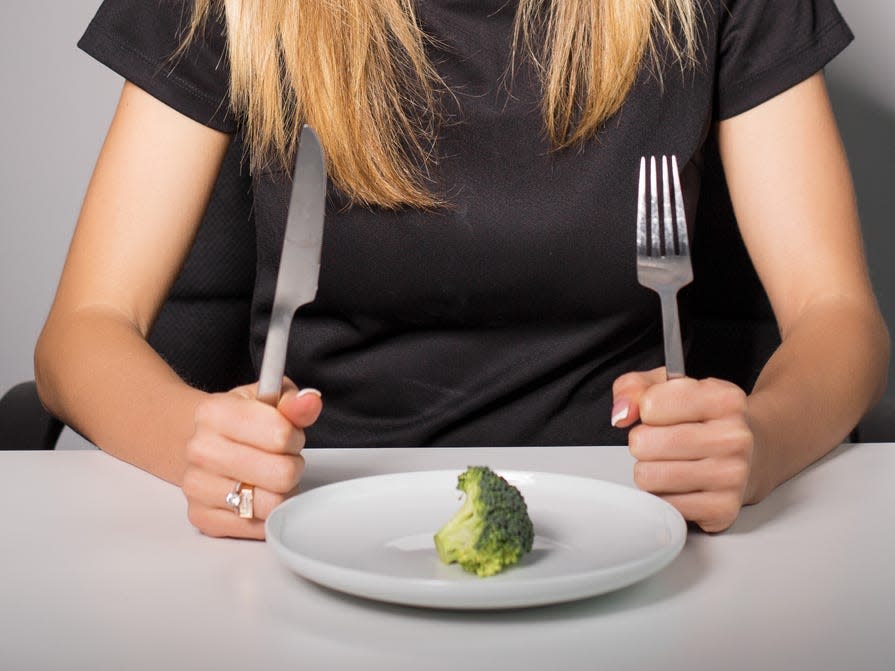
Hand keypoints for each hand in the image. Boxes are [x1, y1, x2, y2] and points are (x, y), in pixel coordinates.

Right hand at [182, 378, 322, 538]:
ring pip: (271, 504)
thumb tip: (309, 402)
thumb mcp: (269, 399)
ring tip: (268, 477)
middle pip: (281, 474)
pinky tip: (256, 495)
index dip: (294, 437)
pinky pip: (257, 528)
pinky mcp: (202, 517)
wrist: (202, 443)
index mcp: (215, 413)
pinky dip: (266, 514)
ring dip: (281, 492)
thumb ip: (293, 403)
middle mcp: (201, 450)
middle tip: (280, 459)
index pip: (281, 435)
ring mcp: (197, 486)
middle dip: (291, 467)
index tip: (286, 435)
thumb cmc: (242, 422)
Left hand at [611, 368, 755, 532]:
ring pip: (648, 477)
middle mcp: (734, 437)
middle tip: (664, 443)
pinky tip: (683, 484)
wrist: (753, 454)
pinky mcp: (722, 509)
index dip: (645, 410)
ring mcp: (732, 475)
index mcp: (724, 399)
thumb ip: (633, 388)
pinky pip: (663, 505)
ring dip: (650, 471)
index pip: (650, 405)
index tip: (661, 414)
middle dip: (643, 443)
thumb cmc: (703, 420)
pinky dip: (664, 496)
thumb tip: (621, 414)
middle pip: (643, 443)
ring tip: (672, 462)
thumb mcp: (669, 388)